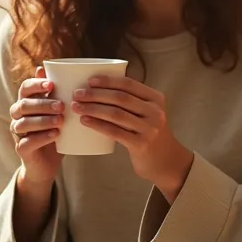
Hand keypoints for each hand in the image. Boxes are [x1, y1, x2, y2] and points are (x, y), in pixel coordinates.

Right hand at [9, 66, 63, 185]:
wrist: (48, 163)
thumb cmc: (54, 131)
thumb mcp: (57, 111)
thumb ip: (54, 93)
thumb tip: (50, 68)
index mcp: (25, 103)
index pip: (24, 88)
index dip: (36, 85)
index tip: (51, 85)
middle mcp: (17, 116)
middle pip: (24, 105)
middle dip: (43, 104)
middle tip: (62, 106)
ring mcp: (17, 133)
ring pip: (24, 123)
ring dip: (43, 121)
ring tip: (61, 121)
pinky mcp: (21, 149)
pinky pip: (28, 142)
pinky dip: (42, 137)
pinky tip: (55, 134)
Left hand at [71, 75, 193, 198]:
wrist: (164, 161)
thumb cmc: (148, 133)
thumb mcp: (147, 113)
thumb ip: (131, 101)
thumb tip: (98, 88)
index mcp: (156, 98)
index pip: (129, 84)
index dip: (108, 81)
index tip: (89, 81)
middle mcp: (155, 112)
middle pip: (120, 98)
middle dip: (95, 94)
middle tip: (77, 94)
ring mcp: (149, 128)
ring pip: (115, 114)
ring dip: (93, 108)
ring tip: (76, 107)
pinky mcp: (141, 144)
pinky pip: (114, 132)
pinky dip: (97, 125)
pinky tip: (85, 121)